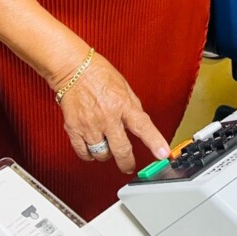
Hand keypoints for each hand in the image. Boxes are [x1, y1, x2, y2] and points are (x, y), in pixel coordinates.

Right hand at [54, 52, 168, 174]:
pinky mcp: (74, 128)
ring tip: (107, 147)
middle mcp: (107, 117)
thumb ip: (132, 107)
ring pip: (102, 154)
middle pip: (121, 150)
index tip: (163, 153)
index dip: (155, 142)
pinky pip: (84, 152)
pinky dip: (90, 155)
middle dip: (127, 163)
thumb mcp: (124, 87)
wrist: (73, 69)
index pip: (143, 126)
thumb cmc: (98, 73)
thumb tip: (139, 124)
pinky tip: (93, 149)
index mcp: (123, 104)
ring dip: (107, 155)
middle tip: (129, 166)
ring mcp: (90, 125)